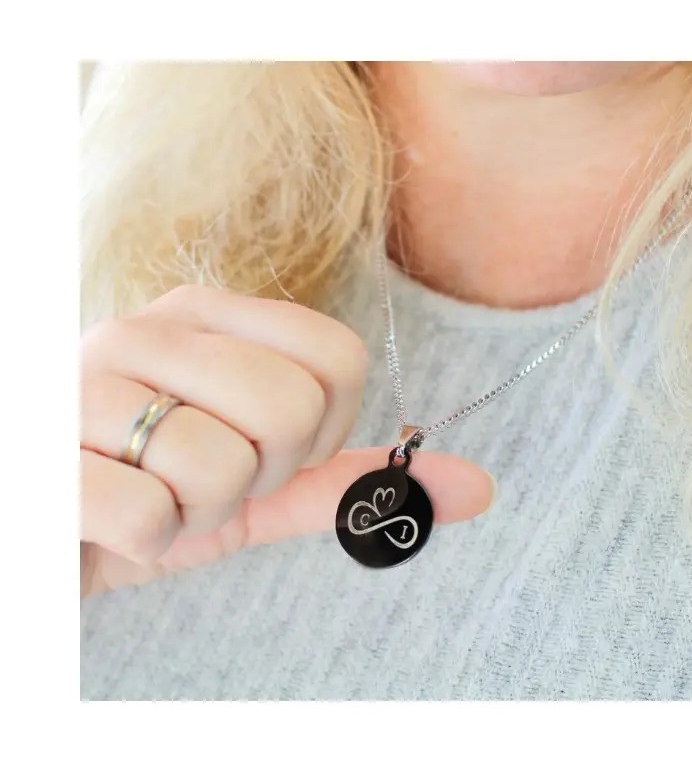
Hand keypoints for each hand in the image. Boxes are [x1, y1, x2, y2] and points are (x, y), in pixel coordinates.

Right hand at [80, 285, 494, 594]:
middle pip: (290, 405)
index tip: (273, 451)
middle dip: (260, 472)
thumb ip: (355, 476)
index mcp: (211, 315)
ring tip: (154, 493)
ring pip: (222, 464)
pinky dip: (144, 541)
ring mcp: (89, 380)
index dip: (321, 428)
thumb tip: (477, 488)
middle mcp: (153, 328)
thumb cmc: (158, 491)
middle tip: (205, 477)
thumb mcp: (260, 480)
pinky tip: (112, 519)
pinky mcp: (48, 451)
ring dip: (197, 512)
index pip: (339, 358)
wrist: (54, 527)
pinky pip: (151, 514)